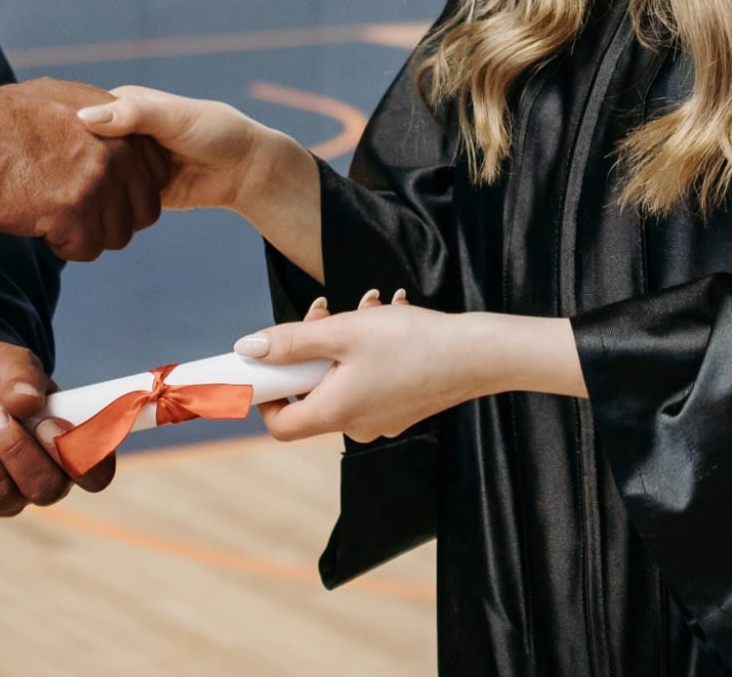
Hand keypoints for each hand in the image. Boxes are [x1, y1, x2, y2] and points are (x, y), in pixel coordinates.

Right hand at [0, 78, 169, 260]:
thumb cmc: (3, 121)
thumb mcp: (62, 99)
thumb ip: (99, 116)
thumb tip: (113, 126)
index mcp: (119, 123)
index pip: (156, 175)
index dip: (130, 192)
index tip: (100, 193)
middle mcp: (117, 151)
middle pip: (143, 212)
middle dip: (113, 219)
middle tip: (76, 212)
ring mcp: (98, 181)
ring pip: (116, 236)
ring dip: (87, 234)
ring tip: (53, 214)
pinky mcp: (75, 211)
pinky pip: (87, 249)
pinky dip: (64, 244)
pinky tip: (40, 223)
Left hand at [0, 341, 116, 521]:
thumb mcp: (5, 360)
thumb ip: (21, 374)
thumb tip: (27, 400)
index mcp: (64, 447)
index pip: (94, 475)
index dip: (79, 459)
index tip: (49, 425)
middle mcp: (38, 480)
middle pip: (44, 489)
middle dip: (15, 450)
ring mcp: (0, 498)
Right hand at [76, 85, 325, 280]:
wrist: (245, 171)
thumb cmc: (214, 131)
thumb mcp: (173, 117)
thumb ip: (134, 115)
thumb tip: (84, 119)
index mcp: (126, 106)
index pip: (84, 114)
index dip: (65, 127)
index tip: (45, 141)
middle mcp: (123, 134)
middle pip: (87, 148)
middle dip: (74, 161)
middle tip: (55, 176)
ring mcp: (129, 164)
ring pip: (97, 176)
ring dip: (88, 185)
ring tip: (70, 196)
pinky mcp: (137, 190)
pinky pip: (114, 199)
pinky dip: (105, 204)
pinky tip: (90, 211)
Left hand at [240, 292, 586, 443]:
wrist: (483, 354)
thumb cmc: (415, 342)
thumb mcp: (343, 331)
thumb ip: (292, 341)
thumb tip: (248, 349)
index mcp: (336, 413)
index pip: (280, 425)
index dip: (266, 396)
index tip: (267, 365)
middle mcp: (357, 425)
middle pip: (311, 392)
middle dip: (311, 348)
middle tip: (324, 311)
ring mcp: (382, 418)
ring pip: (342, 378)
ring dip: (343, 340)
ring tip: (368, 306)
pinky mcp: (403, 406)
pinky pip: (369, 380)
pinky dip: (368, 351)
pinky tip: (390, 317)